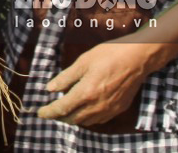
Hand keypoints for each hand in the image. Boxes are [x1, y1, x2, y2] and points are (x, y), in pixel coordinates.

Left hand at [37, 40, 162, 125]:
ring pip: (86, 122)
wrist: (137, 58)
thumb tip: (50, 88)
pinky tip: (84, 110)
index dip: (49, 112)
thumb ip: (66, 77)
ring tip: (65, 111)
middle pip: (73, 119)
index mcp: (86, 92)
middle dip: (59, 117)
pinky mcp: (118, 109)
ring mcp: (109, 109)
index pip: (62, 108)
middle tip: (50, 112)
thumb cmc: (109, 55)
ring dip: (73, 119)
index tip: (39, 113)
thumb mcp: (83, 61)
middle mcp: (97, 105)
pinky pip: (99, 120)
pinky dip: (87, 118)